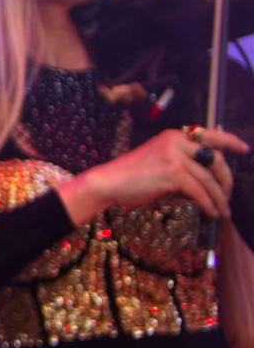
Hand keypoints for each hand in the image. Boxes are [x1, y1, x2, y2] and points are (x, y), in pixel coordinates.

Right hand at [58, 126, 246, 225]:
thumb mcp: (160, 164)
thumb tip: (208, 184)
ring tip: (222, 211)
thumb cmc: (132, 177)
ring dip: (219, 198)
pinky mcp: (172, 173)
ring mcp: (174, 156)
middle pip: (216, 159)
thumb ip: (184, 167)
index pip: (209, 135)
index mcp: (173, 136)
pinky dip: (208, 204)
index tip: (244, 149)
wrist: (108, 183)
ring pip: (209, 179)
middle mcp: (175, 141)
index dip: (230, 141)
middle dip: (227, 181)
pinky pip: (199, 191)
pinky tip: (210, 212)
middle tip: (228, 196)